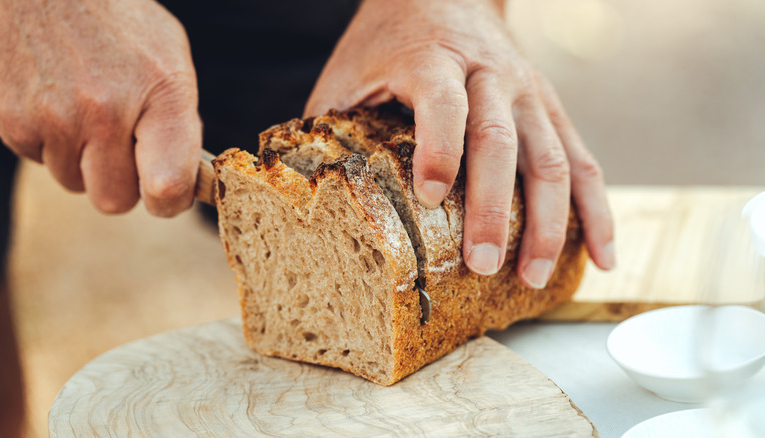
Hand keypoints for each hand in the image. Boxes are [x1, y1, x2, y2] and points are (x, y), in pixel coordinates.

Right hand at [0, 0, 201, 216]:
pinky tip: (55, 99)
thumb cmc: (117, 20)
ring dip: (81, 159)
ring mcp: (54, 118)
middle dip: (120, 181)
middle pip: (114, 200)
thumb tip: (185, 180)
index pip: (167, 187)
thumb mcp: (169, 59)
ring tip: (85, 108)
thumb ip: (179, 123)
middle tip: (121, 146)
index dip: (169, 201)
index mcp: (159, 95)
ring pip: (73, 182)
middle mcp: (105, 111)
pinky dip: (48, 140)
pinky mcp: (11, 119)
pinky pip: (38, 160)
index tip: (166, 193)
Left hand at [306, 0, 614, 285]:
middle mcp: (491, 73)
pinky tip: (601, 255)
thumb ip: (332, 126)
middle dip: (495, 207)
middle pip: (502, 140)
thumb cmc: (388, 43)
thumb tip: (302, 194)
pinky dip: (596, 211)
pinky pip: (584, 162)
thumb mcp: (350, 72)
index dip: (440, 148)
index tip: (431, 198)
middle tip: (483, 264)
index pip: (443, 102)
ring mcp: (530, 92)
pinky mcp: (550, 110)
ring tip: (531, 276)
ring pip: (553, 157)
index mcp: (433, 59)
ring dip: (549, 221)